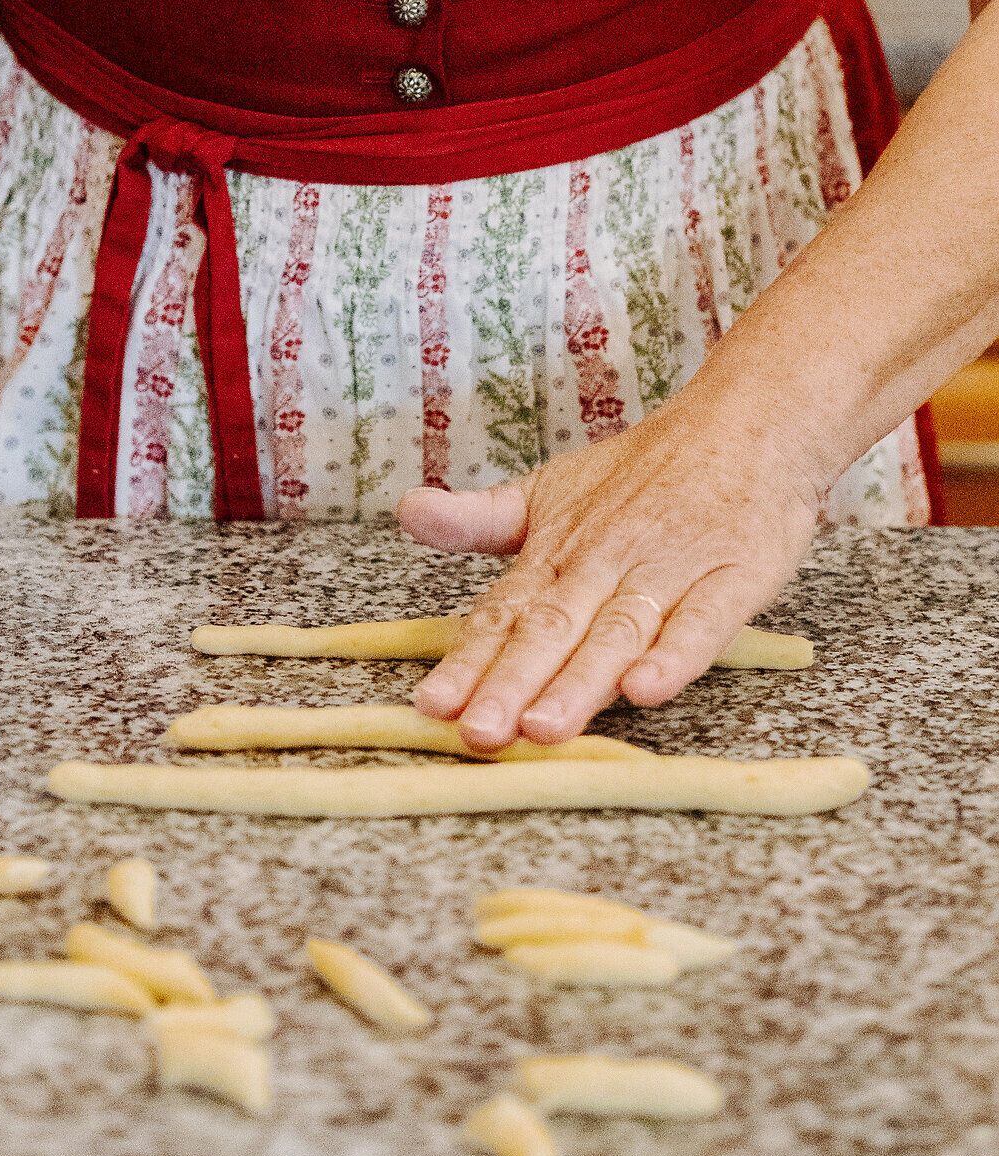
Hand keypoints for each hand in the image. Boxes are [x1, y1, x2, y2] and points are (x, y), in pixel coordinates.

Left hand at [397, 384, 825, 751]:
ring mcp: (670, 568)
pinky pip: (704, 621)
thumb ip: (479, 517)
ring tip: (545, 728)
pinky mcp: (735, 575)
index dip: (468, 661)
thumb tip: (407, 512)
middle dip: (512, 684)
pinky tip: (647, 690)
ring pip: (618, 631)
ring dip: (580, 681)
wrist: (749, 422)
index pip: (504, 613)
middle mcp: (606, 561)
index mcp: (557, 550)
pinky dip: (676, 655)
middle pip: (552, 629)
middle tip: (478, 733)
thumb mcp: (550, 490)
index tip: (431, 705)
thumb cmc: (643, 473)